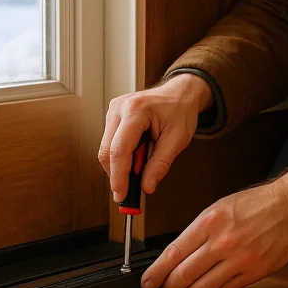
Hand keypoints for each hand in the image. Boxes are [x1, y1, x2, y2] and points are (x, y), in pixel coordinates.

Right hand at [100, 73, 212, 202]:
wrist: (180, 93)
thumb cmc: (181, 111)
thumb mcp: (178, 139)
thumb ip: (161, 164)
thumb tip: (146, 187)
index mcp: (136, 110)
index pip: (119, 150)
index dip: (118, 177)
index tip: (121, 195)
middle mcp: (119, 108)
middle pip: (107, 151)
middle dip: (116, 175)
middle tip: (129, 193)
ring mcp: (113, 110)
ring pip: (106, 149)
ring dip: (120, 166)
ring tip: (140, 170)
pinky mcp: (113, 116)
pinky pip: (110, 142)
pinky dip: (121, 157)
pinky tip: (136, 159)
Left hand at [141, 167, 287, 287]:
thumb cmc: (256, 204)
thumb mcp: (219, 208)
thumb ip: (198, 232)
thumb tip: (178, 255)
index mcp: (210, 222)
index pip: (173, 254)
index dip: (156, 272)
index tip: (147, 282)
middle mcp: (223, 242)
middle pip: (183, 275)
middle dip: (169, 286)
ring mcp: (239, 260)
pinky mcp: (253, 273)